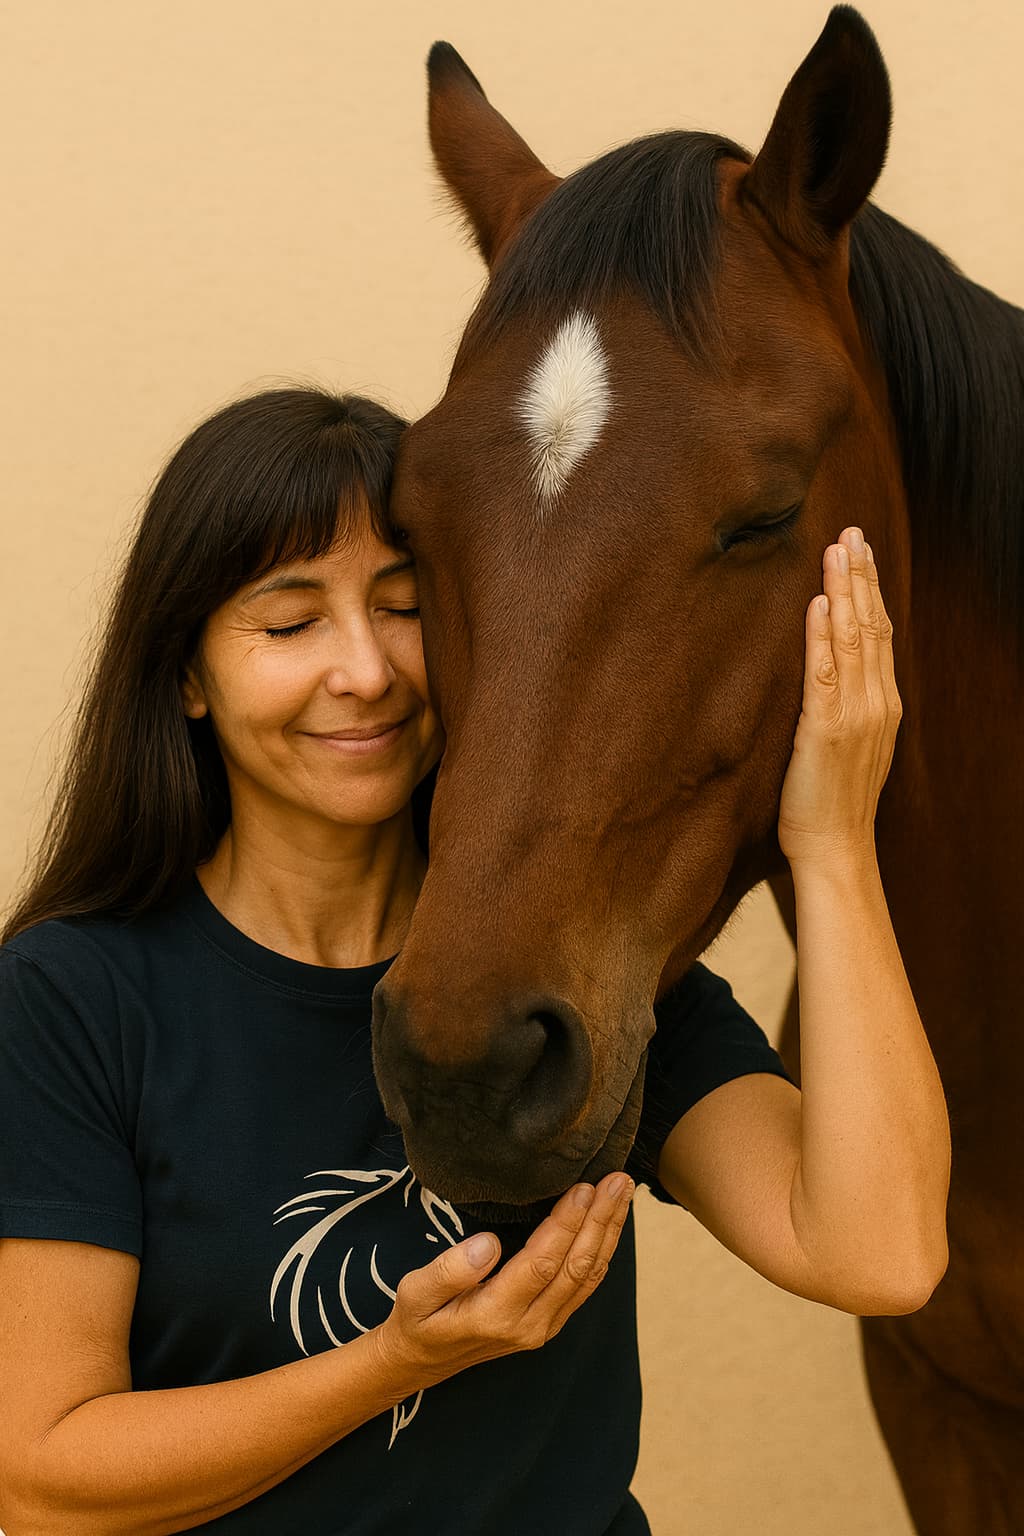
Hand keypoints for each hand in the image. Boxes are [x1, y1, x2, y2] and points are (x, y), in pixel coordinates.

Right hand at [373, 1173, 633, 1393]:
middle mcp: (529, 1325)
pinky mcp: (549, 1322)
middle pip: (576, 1267)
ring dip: (608, 1232)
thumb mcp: (415, 1292)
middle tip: (618, 1180)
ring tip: (623, 1192)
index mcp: (496, 1314)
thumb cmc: (418, 1319)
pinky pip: (584, 1285)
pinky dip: (602, 1250)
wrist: (421, 1361)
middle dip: (601, 1220)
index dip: (567, 1224)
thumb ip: (449, 1270)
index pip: (542, 1263)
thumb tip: (489, 1244)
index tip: (583, 1187)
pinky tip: (609, 1224)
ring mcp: (544, 1327)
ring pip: (587, 1276)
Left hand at [777, 527, 901, 868]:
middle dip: (861, 576)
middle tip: (851, 532)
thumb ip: (848, 706)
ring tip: (837, 550)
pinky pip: (825, 674)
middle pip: (871, 626)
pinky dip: (823, 636)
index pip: (880, 635)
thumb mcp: (851, 745)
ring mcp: (854, 715)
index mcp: (883, 704)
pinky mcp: (826, 729)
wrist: (836, 847)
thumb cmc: (834, 801)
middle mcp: (875, 703)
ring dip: (843, 592)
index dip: (871, 590)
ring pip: (853, 641)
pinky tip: (819, 604)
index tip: (862, 551)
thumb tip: (835, 673)